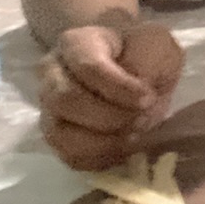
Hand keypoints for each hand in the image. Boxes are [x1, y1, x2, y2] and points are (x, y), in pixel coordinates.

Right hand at [37, 21, 182, 169]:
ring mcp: (49, 107)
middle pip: (66, 100)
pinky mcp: (57, 136)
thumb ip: (148, 61)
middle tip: (142, 121)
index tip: (149, 99)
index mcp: (76, 43)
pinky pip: (68, 156)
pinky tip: (122, 151)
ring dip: (102, 143)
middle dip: (110, 117)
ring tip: (133, 138)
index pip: (88, 67)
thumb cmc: (141, 53)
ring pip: (60, 134)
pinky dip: (98, 159)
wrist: (132, 67)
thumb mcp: (155, 44)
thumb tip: (138, 93)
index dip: (119, 88)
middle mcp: (51, 74)